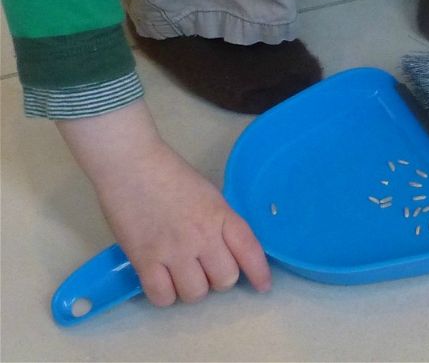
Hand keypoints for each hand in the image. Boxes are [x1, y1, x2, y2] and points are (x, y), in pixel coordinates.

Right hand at [93, 139, 270, 305]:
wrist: (131, 164)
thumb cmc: (169, 173)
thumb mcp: (207, 194)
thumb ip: (219, 221)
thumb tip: (224, 248)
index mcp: (220, 214)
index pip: (249, 250)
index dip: (259, 272)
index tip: (263, 286)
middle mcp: (202, 235)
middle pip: (225, 279)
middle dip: (218, 278)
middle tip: (206, 267)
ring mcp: (174, 250)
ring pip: (196, 294)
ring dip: (191, 288)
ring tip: (181, 273)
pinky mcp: (145, 261)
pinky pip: (163, 298)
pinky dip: (164, 294)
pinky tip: (161, 280)